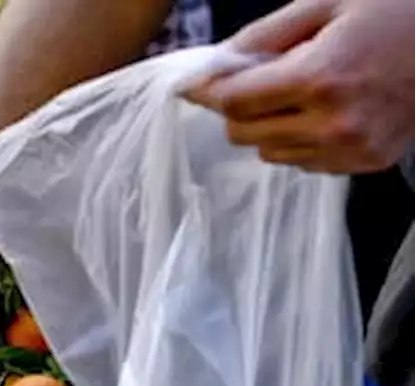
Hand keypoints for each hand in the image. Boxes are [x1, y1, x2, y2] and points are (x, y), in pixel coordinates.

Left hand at [185, 0, 415, 172]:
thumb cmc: (394, 12)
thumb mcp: (327, 4)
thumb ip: (264, 36)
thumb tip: (211, 67)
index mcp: (320, 77)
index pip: (234, 102)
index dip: (210, 91)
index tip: (197, 84)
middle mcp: (334, 122)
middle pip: (243, 133)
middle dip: (241, 107)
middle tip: (260, 82)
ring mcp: (351, 149)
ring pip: (269, 153)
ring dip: (270, 126)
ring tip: (302, 94)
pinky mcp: (366, 164)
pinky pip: (303, 163)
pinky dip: (300, 140)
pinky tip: (327, 112)